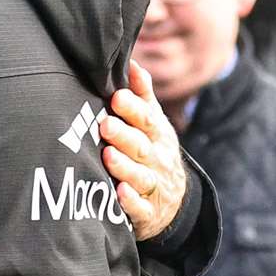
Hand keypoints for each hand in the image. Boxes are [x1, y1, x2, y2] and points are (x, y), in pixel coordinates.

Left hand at [100, 61, 185, 240]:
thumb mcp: (153, 124)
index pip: (147, 120)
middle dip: (124, 136)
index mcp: (158, 136)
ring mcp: (154, 187)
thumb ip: (142, 96)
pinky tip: (120, 193)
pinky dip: (130, 202)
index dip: (132, 109)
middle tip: (104, 125)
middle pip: (141, 147)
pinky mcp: (146, 213)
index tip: (115, 97)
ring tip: (108, 156)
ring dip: (125, 167)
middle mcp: (158, 160)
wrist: (171, 201)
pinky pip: (139, 208)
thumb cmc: (152, 152)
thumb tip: (131, 62)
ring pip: (141, 176)